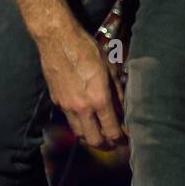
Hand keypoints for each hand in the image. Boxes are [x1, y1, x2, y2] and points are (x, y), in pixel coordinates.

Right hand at [38, 24, 124, 150]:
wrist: (58, 39)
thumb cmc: (86, 49)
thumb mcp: (110, 69)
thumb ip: (118, 92)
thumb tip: (124, 110)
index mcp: (99, 100)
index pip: (113, 131)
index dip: (122, 140)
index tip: (127, 139)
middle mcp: (82, 108)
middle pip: (94, 141)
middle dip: (107, 145)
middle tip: (114, 142)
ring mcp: (67, 107)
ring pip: (79, 134)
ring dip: (91, 137)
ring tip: (99, 133)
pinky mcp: (56, 101)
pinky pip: (69, 119)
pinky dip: (79, 123)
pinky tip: (85, 115)